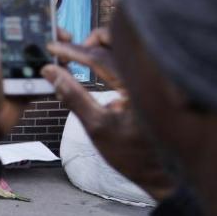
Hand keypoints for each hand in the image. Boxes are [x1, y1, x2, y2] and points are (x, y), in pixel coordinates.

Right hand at [43, 30, 175, 201]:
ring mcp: (157, 79)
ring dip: (103, 48)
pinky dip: (115, 58)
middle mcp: (153, 77)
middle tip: (74, 54)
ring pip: (127, 48)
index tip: (53, 48)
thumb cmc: (134, 156)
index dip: (72, 51)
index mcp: (138, 87)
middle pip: (119, 40)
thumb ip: (72, 95)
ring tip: (85, 61)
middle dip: (93, 40)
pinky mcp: (158, 83)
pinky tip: (102, 73)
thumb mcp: (96, 127)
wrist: (166, 175)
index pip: (100, 58)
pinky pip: (134, 60)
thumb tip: (50, 72)